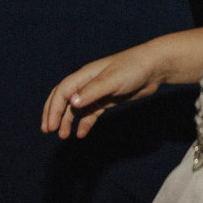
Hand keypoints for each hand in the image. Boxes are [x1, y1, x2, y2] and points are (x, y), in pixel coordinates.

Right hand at [42, 39, 176, 139]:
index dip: (53, 108)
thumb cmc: (133, 69)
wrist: (155, 68)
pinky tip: (80, 134)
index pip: (62, 92)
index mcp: (86, 75)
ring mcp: (98, 91)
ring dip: (67, 121)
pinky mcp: (108, 99)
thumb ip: (92, 92)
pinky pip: (91, 112)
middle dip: (53, 113)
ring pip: (76, 108)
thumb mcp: (112, 81)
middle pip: (64, 98)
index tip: (50, 126)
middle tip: (47, 130)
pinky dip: (84, 123)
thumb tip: (71, 104)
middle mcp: (88, 83)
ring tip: (62, 135)